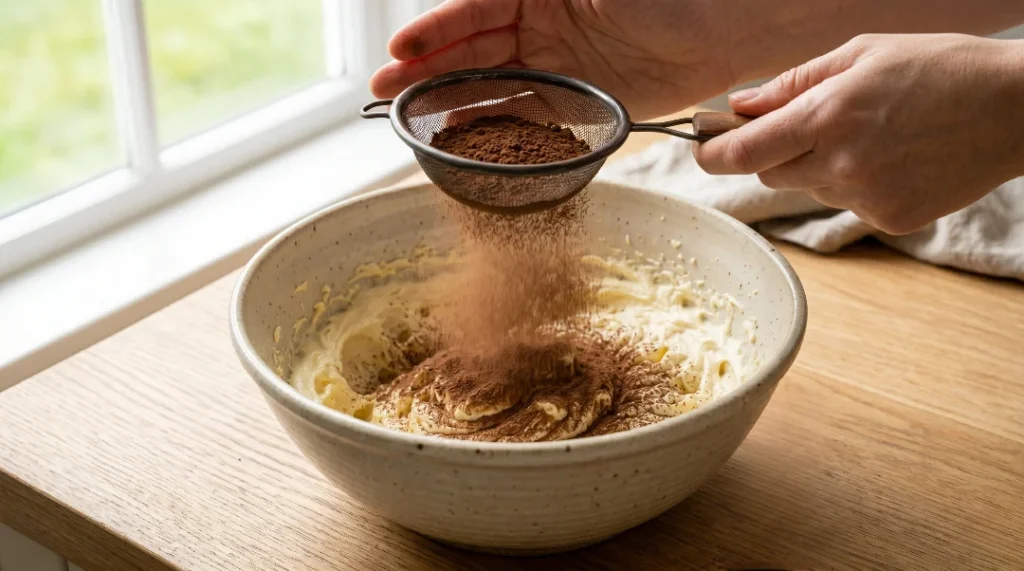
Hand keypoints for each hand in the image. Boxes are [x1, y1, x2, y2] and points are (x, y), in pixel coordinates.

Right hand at [369, 0, 734, 119]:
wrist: (726, 28)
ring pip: (492, 87)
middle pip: (473, 51)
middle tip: (387, 92)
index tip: (399, 50)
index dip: (435, 32)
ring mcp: (558, 67)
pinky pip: (525, 117)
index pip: (472, 11)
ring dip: (451, 101)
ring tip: (411, 118)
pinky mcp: (578, 105)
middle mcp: (540, 26)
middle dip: (428, 70)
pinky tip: (461, 137)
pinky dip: (493, 127)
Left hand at [693, 34, 1023, 234]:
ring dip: (821, 166)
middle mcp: (841, 163)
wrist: (1015, 109)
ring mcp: (866, 197)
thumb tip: (740, 107)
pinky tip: (894, 159)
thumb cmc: (939, 68)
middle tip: (810, 125)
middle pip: (769, 175)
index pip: (744, 152)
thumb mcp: (861, 55)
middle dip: (775, 152)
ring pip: (810, 189)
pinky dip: (857, 184)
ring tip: (872, 135)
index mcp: (828, 115)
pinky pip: (847, 204)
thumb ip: (792, 85)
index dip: (712, 154)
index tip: (701, 149)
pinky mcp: (889, 220)